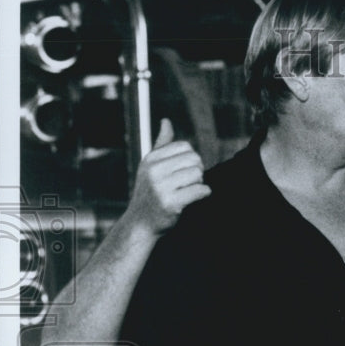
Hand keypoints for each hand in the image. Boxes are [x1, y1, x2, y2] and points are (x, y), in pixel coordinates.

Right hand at [127, 119, 210, 235]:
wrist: (141, 223)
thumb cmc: (149, 193)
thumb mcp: (150, 166)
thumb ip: (161, 144)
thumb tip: (166, 121)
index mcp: (151, 159)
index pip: (185, 147)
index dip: (190, 159)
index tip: (183, 171)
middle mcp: (154, 171)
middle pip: (194, 160)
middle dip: (197, 171)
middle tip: (188, 183)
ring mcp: (161, 187)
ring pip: (198, 175)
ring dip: (199, 184)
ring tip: (188, 191)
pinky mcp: (171, 203)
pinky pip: (201, 190)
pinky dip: (203, 194)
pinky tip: (195, 198)